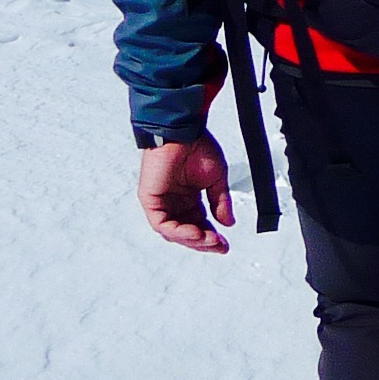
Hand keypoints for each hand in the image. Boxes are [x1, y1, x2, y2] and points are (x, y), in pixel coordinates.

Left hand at [139, 135, 233, 253]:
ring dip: (192, 240)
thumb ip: (220, 202)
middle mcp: (174, 203)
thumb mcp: (217, 179)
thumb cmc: (198, 148)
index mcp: (189, 198)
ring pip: (173, 232)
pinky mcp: (150, 201)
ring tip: (210, 241)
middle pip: (186, 232)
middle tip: (220, 247)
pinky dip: (178, 232)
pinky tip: (195, 233)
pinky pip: (162, 224)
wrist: (183, 132)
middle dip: (203, 242)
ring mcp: (161, 203)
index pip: (199, 224)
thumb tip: (228, 223)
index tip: (225, 244)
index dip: (211, 236)